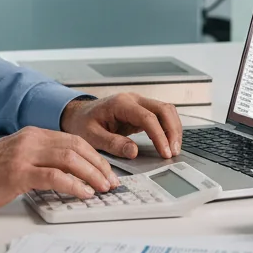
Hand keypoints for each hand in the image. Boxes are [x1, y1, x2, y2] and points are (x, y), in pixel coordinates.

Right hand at [0, 127, 121, 214]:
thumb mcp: (17, 159)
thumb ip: (40, 160)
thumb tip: (69, 175)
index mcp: (32, 135)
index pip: (73, 140)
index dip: (94, 156)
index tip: (107, 172)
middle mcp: (30, 140)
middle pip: (76, 147)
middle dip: (98, 165)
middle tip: (111, 182)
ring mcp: (23, 155)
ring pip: (69, 159)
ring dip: (91, 175)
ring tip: (102, 189)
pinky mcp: (17, 173)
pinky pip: (53, 176)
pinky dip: (73, 185)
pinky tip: (83, 193)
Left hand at [59, 93, 181, 160]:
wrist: (78, 114)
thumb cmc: (83, 123)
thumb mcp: (91, 136)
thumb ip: (112, 143)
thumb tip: (133, 151)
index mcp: (120, 103)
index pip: (148, 117)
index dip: (159, 135)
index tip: (165, 152)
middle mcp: (133, 100)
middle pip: (163, 109)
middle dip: (172, 131)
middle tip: (174, 152)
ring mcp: (139, 103)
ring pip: (166, 111)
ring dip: (174, 129)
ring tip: (174, 150)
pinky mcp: (141, 111)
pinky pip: (161, 116)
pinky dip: (169, 128)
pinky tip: (169, 143)